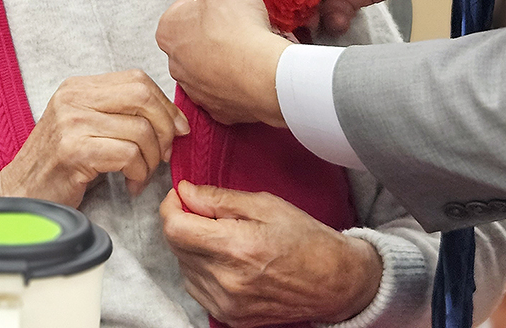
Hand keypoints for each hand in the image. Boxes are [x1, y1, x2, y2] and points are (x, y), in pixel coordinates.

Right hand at [0, 70, 189, 207]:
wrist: (20, 196)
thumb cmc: (59, 166)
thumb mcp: (85, 127)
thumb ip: (118, 113)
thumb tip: (172, 118)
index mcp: (77, 87)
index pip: (137, 79)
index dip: (165, 105)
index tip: (176, 130)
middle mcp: (72, 98)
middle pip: (142, 97)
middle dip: (165, 129)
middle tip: (163, 155)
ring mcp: (71, 123)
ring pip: (140, 131)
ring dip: (151, 160)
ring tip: (141, 176)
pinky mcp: (74, 151)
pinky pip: (128, 155)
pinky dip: (139, 174)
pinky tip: (130, 186)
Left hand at [156, 0, 289, 126]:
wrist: (264, 72)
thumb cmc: (240, 27)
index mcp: (168, 30)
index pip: (181, 10)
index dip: (205, 4)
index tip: (221, 6)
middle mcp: (175, 64)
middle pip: (193, 42)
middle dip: (212, 35)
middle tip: (236, 28)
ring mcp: (196, 91)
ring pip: (209, 70)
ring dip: (224, 61)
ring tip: (248, 51)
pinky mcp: (219, 112)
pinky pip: (227, 93)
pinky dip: (238, 84)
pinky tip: (252, 73)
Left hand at [160, 181, 381, 326]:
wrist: (334, 282)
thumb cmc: (305, 238)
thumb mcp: (264, 204)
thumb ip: (218, 198)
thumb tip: (185, 192)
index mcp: (236, 247)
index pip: (175, 228)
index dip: (171, 206)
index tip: (181, 195)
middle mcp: (227, 281)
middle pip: (176, 247)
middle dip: (184, 223)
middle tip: (207, 212)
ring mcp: (227, 304)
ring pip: (184, 268)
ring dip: (193, 247)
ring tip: (222, 237)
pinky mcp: (230, 317)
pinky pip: (197, 288)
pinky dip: (202, 270)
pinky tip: (225, 260)